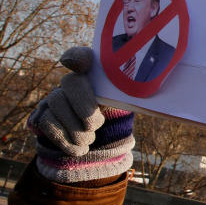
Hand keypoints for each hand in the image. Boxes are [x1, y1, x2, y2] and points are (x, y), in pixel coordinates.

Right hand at [28, 47, 134, 182]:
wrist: (97, 139)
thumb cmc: (117, 114)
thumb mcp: (128, 102)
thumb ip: (136, 94)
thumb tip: (162, 87)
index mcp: (96, 74)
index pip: (84, 55)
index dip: (77, 56)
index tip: (71, 62)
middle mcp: (73, 81)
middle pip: (70, 81)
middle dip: (83, 104)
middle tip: (95, 124)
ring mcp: (55, 98)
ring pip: (56, 103)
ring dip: (75, 127)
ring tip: (90, 139)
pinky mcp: (43, 116)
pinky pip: (47, 124)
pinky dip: (65, 140)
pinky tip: (79, 149)